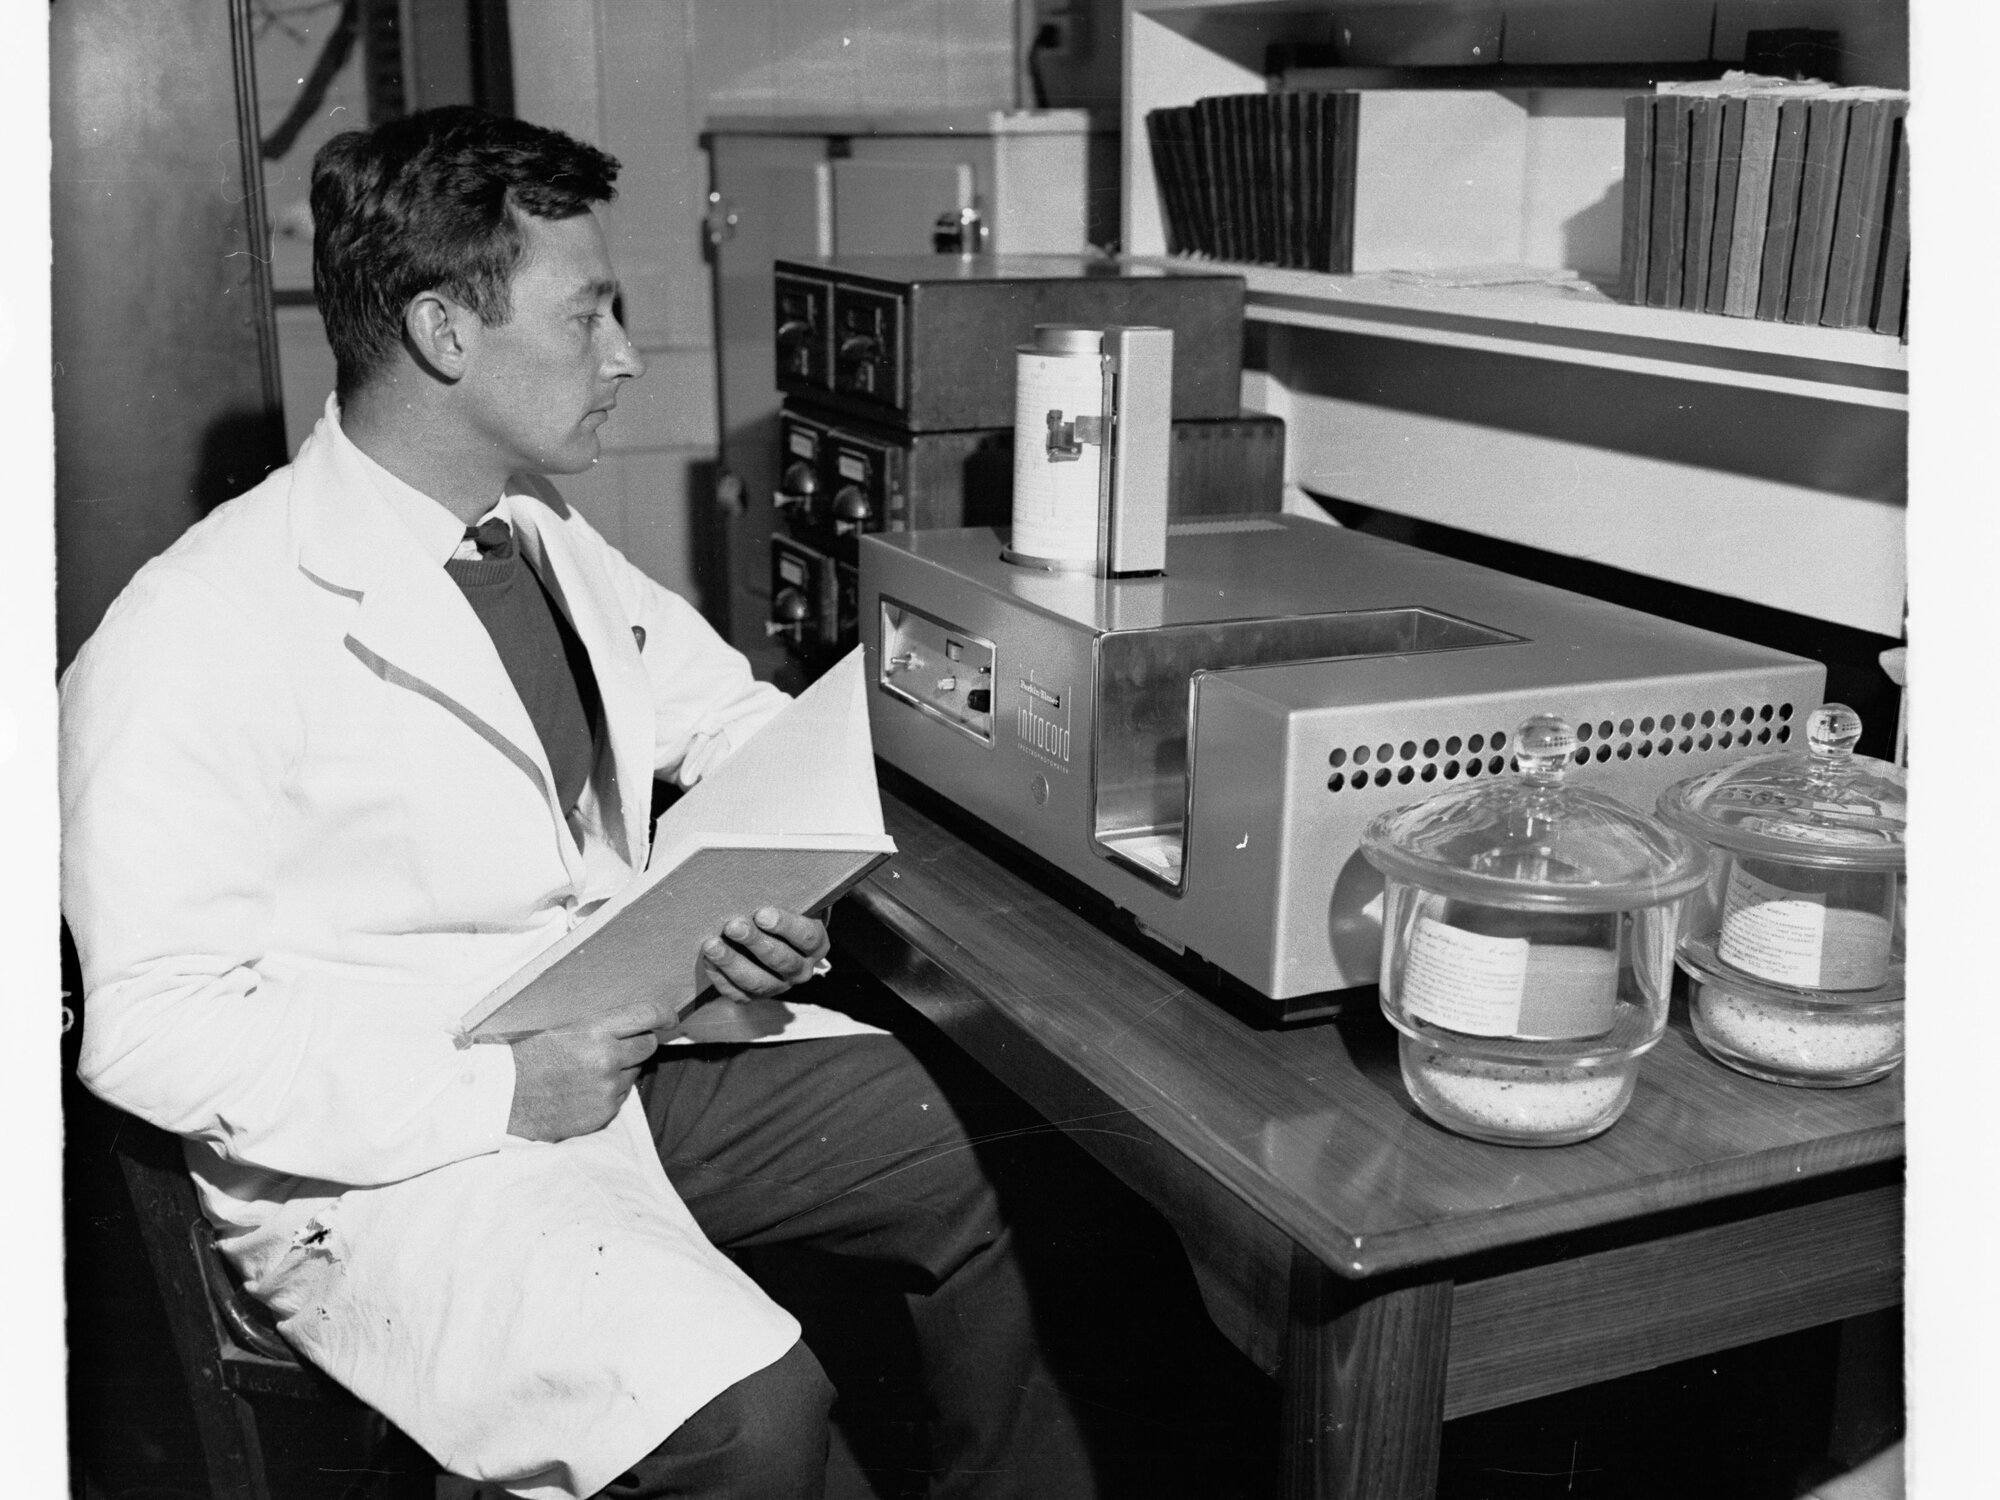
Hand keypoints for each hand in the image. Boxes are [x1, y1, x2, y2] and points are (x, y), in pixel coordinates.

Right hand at [506, 1000, 661, 1142]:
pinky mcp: (605, 1113)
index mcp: (594, 1031)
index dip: (663, 1014)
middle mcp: (606, 1060)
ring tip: (588, 1071)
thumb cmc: (529, 1058)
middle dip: (638, 1043)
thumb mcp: (563, 1030)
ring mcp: (608, 1089)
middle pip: (649, 1045)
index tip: (669, 1017)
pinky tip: (584, 1090)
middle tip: (617, 1045)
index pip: (646, 1015)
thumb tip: (637, 1024)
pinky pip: (622, 1097)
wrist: (503, 1098)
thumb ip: (601, 1027)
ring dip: (621, 1070)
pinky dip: (610, 1092)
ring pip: (635, 1072)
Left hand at [697, 907, 828, 1002]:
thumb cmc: (779, 910)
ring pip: (758, 982)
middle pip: (781, 960)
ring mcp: (778, 986)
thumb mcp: (791, 901)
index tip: (762, 914)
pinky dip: (721, 978)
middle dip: (754, 942)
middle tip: (733, 926)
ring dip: (732, 962)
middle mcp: (801, 970)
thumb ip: (784, 894)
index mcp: (816, 945)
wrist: (769, 934)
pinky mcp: (755, 996)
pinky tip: (708, 960)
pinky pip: (738, 993)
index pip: (807, 937)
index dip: (785, 926)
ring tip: (712, 945)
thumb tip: (762, 878)